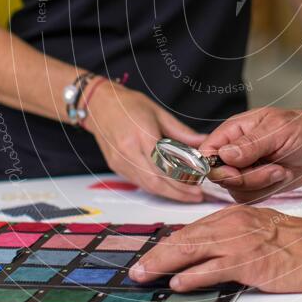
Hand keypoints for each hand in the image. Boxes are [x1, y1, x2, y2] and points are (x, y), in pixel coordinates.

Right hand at [83, 79, 204, 202]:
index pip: (165, 165)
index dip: (182, 180)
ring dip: (168, 193)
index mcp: (141, 135)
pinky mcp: (116, 166)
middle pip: (156, 181)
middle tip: (196, 196)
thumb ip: (181, 132)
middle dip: (178, 193)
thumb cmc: (129, 105)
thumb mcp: (159, 113)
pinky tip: (169, 187)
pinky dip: (155, 187)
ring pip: (147, 186)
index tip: (198, 186)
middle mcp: (128, 151)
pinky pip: (138, 182)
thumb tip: (202, 142)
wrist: (99, 105)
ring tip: (187, 194)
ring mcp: (120, 161)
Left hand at [129, 205, 301, 292]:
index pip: (193, 229)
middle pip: (185, 238)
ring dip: (163, 264)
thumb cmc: (298, 243)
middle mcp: (233, 224)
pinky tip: (178, 283)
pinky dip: (193, 276)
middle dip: (157, 255)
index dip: (168, 244)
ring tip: (145, 275)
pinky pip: (214, 268)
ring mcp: (240, 241)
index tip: (151, 256)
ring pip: (192, 250)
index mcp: (235, 216)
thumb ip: (233, 237)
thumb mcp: (259, 231)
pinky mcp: (249, 261)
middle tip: (137, 269)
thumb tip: (207, 253)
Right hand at [199, 105, 301, 202]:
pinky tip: (282, 175)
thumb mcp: (278, 130)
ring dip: (262, 184)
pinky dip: (269, 190)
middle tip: (273, 168)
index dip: (214, 166)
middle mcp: (235, 152)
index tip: (234, 171)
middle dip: (248, 178)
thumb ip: (250, 143)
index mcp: (233, 131)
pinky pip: (251, 198)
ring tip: (281, 169)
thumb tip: (224, 155)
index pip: (206, 152)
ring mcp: (244, 170)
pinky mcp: (256, 185)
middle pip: (220, 177)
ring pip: (236, 190)